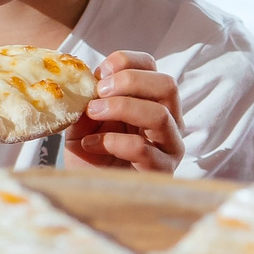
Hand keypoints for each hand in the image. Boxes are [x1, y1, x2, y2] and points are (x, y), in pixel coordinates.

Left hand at [65, 51, 183, 173]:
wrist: (90, 191)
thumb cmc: (90, 152)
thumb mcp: (83, 118)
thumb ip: (88, 97)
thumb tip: (88, 78)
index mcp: (150, 100)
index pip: (152, 66)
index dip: (126, 62)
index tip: (100, 72)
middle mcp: (168, 120)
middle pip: (166, 84)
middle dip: (128, 81)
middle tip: (98, 92)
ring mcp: (169, 146)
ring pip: (160, 115)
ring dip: (121, 108)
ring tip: (92, 113)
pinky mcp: (162, 171)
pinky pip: (143, 149)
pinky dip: (111, 142)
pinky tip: (90, 145)